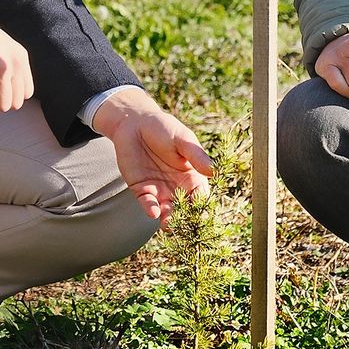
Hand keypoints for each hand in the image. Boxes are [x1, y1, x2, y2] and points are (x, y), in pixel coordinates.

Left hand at [90, 87, 213, 225]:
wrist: (135, 123)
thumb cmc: (164, 128)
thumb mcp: (182, 139)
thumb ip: (196, 155)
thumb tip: (213, 171)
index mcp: (192, 176)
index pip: (200, 195)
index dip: (203, 205)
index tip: (204, 214)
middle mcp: (177, 187)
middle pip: (184, 208)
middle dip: (185, 218)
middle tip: (187, 226)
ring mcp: (159, 190)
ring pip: (166, 211)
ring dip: (168, 219)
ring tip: (169, 224)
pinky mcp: (141, 189)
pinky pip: (147, 203)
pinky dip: (150, 209)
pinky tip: (154, 212)